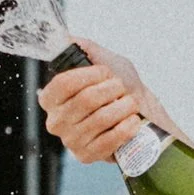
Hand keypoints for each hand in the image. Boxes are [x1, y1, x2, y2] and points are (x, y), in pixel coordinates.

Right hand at [40, 44, 157, 166]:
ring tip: (129, 104)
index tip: (105, 72)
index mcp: (52, 98)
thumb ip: (84, 48)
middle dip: (112, 90)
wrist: (142, 113)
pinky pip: (109, 140)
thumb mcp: (104, 60)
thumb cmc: (121, 87)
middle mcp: (56, 120)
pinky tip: (131, 121)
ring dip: (123, 107)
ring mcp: (71, 141)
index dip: (89, 75)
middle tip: (121, 88)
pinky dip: (126, 127)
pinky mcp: (87, 156)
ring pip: (100, 118)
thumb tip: (67, 38)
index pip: (63, 83)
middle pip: (85, 100)